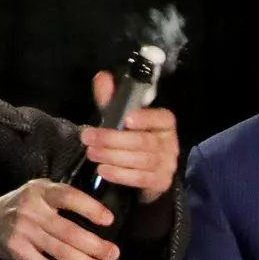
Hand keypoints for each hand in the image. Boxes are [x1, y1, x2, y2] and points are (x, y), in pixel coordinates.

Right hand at [0, 179, 118, 259]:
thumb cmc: (24, 205)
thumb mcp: (41, 190)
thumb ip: (64, 197)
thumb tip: (100, 212)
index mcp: (42, 192)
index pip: (69, 197)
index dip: (90, 208)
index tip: (109, 220)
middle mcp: (33, 211)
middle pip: (69, 231)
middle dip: (95, 246)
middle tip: (113, 254)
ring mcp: (25, 232)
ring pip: (61, 252)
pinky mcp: (18, 250)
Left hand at [80, 70, 179, 201]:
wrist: (146, 172)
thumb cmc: (133, 139)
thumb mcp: (120, 118)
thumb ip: (111, 99)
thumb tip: (103, 77)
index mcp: (164, 123)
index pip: (160, 118)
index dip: (145, 118)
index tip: (127, 119)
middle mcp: (169, 143)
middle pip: (144, 141)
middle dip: (113, 139)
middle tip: (88, 138)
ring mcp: (167, 164)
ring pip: (141, 160)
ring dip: (113, 157)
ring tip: (92, 153)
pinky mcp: (160, 182)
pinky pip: (141, 178)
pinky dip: (120, 175)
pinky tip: (103, 170)